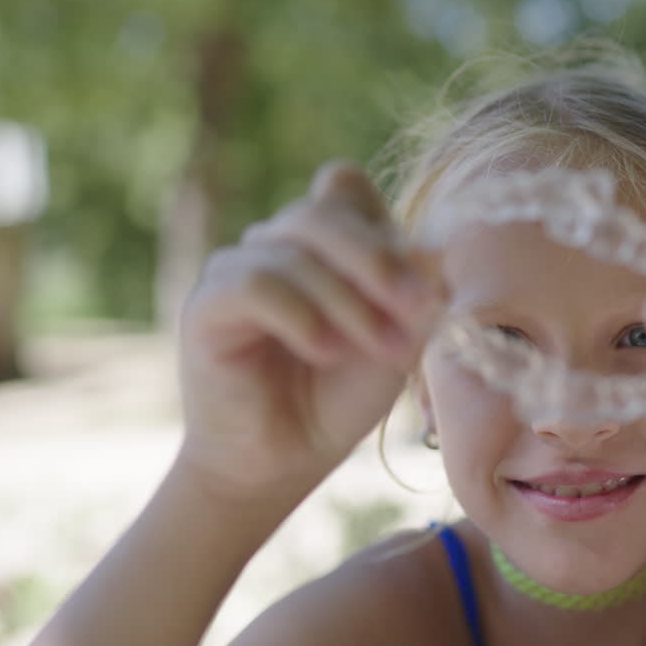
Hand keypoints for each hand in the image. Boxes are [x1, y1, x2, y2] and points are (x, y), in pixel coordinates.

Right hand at [177, 161, 446, 500]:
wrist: (283, 459)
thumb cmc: (339, 396)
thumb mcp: (398, 340)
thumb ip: (416, 294)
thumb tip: (437, 258)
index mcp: (320, 240)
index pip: (344, 186)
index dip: (386, 227)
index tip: (425, 290)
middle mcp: (275, 243)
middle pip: (324, 210)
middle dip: (380, 261)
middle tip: (419, 310)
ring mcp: (237, 267)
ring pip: (295, 248)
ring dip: (351, 300)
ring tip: (383, 349)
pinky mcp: (207, 304)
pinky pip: (255, 284)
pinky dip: (302, 316)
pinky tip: (326, 351)